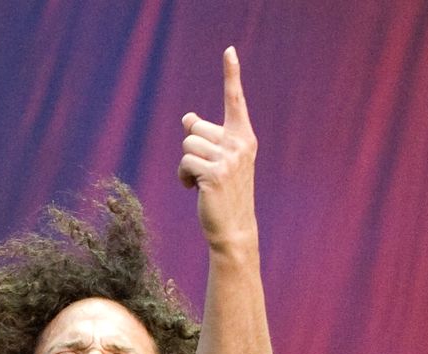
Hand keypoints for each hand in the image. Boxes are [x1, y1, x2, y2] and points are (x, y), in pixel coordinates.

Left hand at [179, 46, 258, 248]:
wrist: (234, 229)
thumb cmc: (224, 193)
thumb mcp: (219, 160)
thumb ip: (206, 137)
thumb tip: (187, 116)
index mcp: (244, 138)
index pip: (235, 101)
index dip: (231, 75)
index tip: (229, 51)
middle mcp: (239, 144)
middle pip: (195, 126)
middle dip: (192, 146)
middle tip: (206, 169)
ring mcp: (228, 159)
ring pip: (187, 144)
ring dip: (186, 164)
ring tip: (200, 182)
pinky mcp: (214, 173)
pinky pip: (184, 162)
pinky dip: (183, 177)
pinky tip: (194, 190)